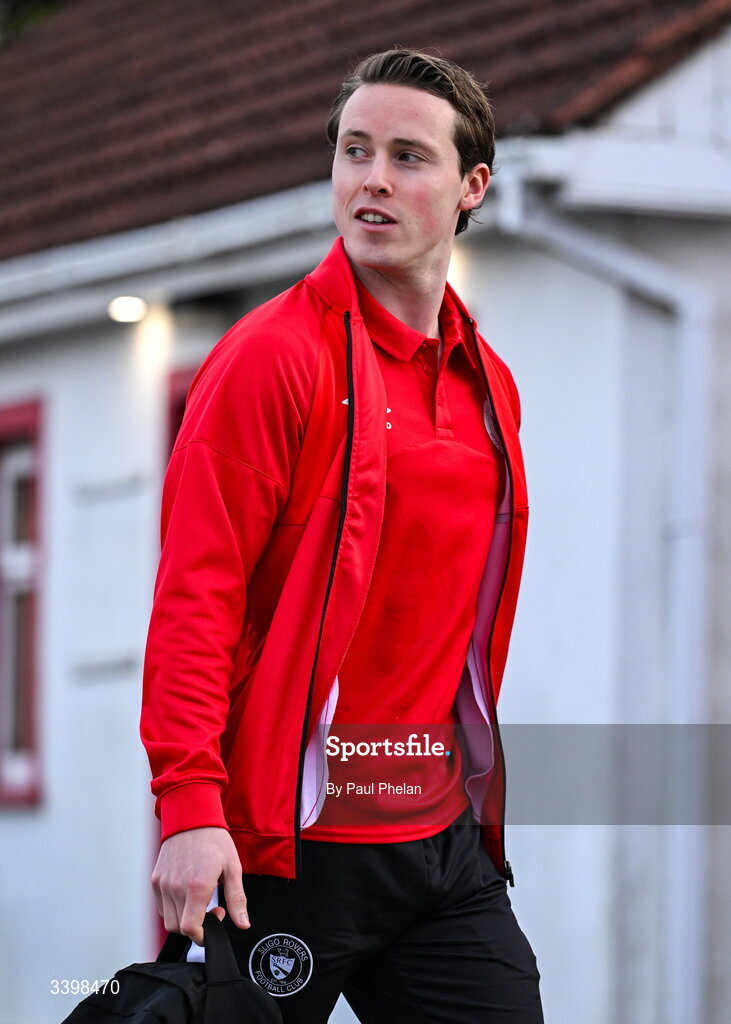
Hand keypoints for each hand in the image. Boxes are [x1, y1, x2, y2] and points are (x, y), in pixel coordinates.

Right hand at [151, 826, 249, 944]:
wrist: (191, 816)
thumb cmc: (214, 840)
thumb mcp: (233, 868)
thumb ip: (236, 899)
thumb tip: (243, 924)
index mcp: (197, 886)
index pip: (190, 929)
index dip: (203, 935)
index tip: (215, 921)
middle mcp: (175, 887)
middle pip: (178, 928)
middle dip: (196, 927)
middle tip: (211, 909)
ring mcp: (163, 884)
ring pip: (168, 919)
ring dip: (183, 918)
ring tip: (199, 900)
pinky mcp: (155, 879)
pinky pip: (161, 906)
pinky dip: (173, 908)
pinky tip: (187, 894)